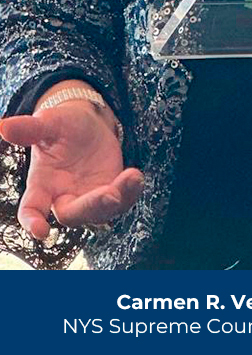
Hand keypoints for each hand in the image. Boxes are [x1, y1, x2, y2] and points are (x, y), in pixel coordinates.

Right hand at [0, 101, 143, 240]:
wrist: (88, 124)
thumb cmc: (61, 126)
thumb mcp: (47, 123)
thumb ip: (29, 129)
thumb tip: (3, 127)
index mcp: (42, 184)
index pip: (31, 208)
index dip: (33, 221)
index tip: (40, 231)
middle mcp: (64, 195)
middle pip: (73, 214)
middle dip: (91, 206)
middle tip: (110, 194)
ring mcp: (88, 196)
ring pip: (101, 211)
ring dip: (118, 199)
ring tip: (131, 179)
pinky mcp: (110, 190)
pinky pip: (122, 199)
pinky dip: (130, 191)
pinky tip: (136, 176)